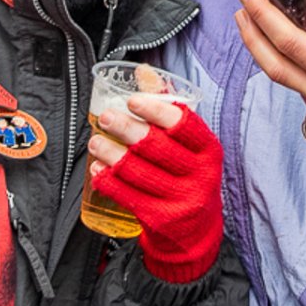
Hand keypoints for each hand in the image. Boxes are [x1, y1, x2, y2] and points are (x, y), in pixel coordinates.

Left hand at [89, 95, 224, 283]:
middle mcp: (200, 175)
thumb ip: (167, 105)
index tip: (133, 100)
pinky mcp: (161, 220)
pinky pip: (129, 197)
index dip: (157, 111)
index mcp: (209, 150)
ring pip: (139, 173)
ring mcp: (182, 200)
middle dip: (127, 129)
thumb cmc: (189, 175)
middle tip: (106, 117)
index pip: (185, 125)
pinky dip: (110, 181)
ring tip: (95, 141)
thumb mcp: (190, 145)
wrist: (197, 232)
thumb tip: (143, 72)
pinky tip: (98, 169)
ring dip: (112, 154)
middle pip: (158, 148)